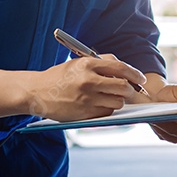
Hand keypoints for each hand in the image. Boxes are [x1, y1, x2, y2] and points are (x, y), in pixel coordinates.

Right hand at [29, 55, 146, 121]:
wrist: (36, 92)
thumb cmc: (59, 77)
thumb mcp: (78, 63)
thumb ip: (101, 63)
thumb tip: (124, 68)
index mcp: (88, 64)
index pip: (120, 68)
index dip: (135, 74)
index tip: (140, 79)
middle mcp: (88, 81)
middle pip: (123, 87)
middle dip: (129, 90)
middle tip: (129, 91)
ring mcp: (87, 99)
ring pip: (117, 102)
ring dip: (118, 101)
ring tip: (108, 97)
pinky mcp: (84, 114)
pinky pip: (107, 113)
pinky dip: (107, 110)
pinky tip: (98, 105)